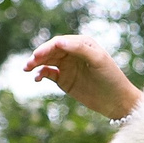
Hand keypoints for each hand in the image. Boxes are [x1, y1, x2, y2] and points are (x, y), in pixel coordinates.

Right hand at [25, 36, 141, 121]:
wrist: (116, 101)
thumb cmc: (111, 78)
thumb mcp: (98, 60)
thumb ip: (79, 49)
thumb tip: (58, 42)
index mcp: (82, 43)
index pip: (60, 42)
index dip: (48, 47)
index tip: (39, 55)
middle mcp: (72, 52)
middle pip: (50, 50)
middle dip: (39, 55)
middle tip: (29, 63)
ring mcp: (67, 66)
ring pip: (47, 61)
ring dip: (36, 64)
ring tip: (26, 69)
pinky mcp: (64, 80)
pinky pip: (48, 74)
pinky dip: (40, 74)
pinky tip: (37, 78)